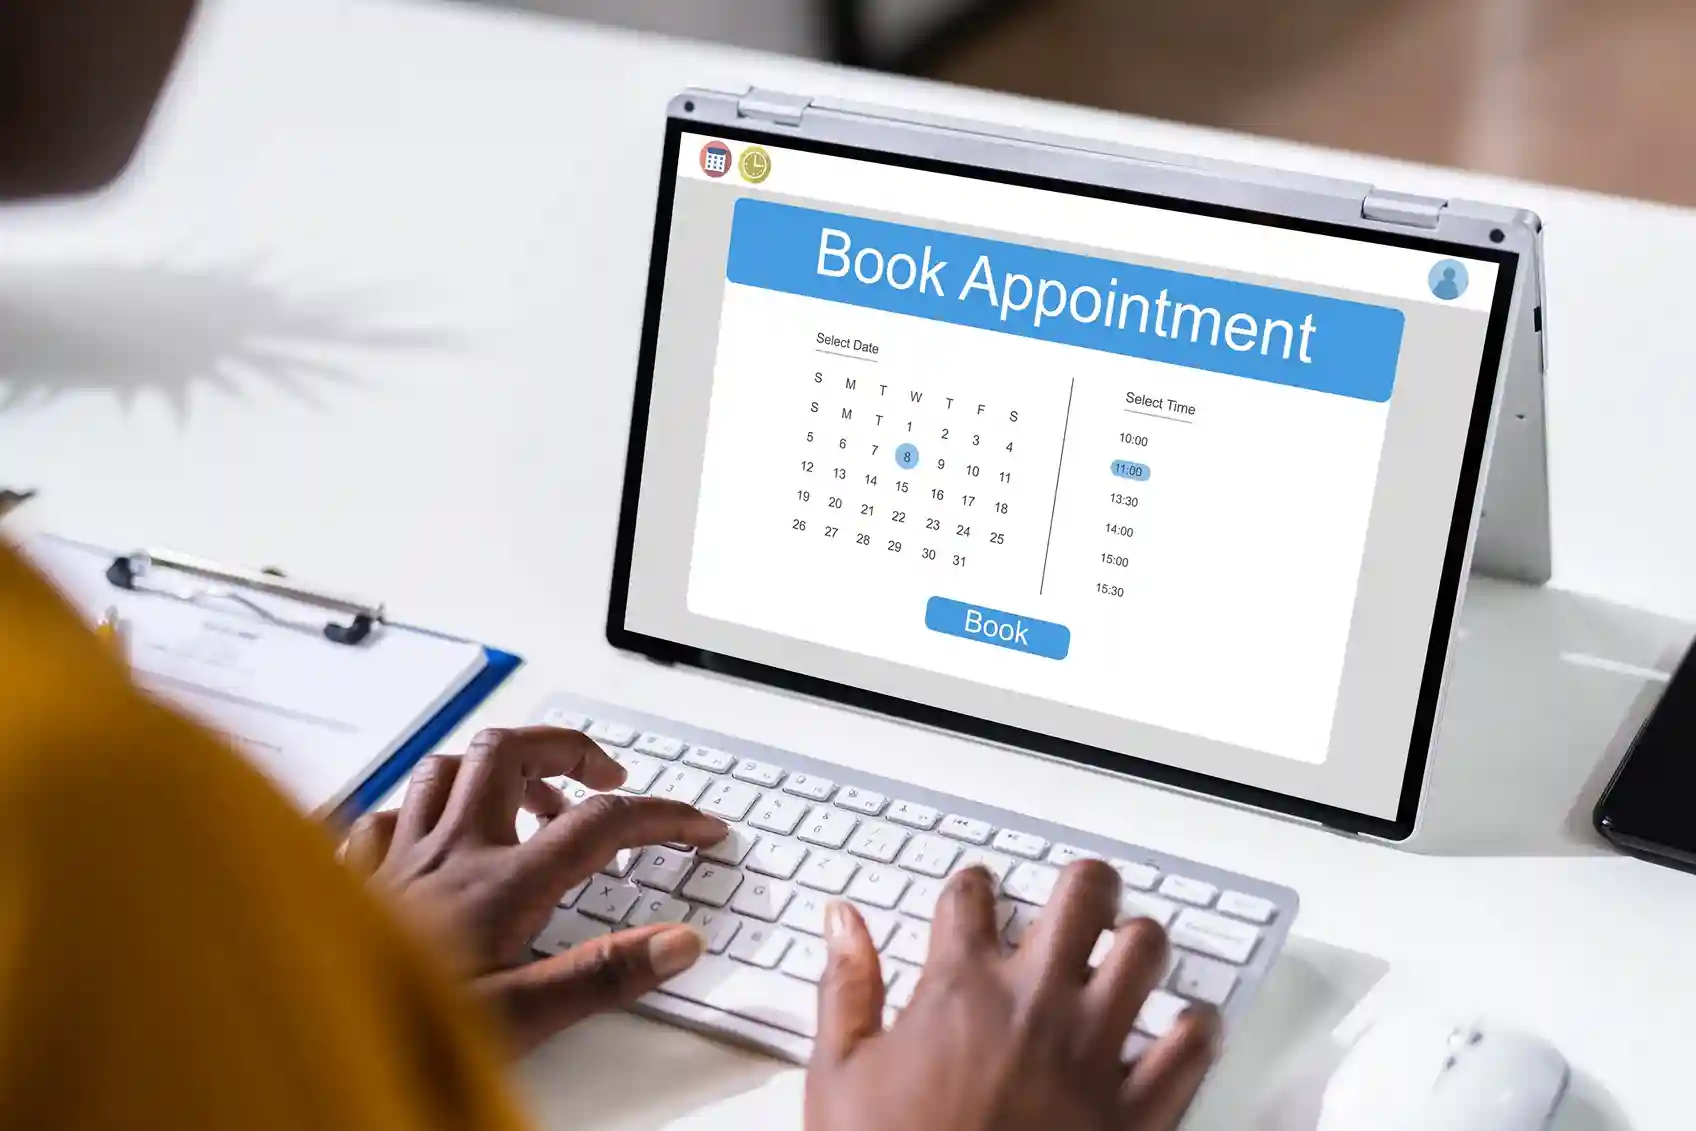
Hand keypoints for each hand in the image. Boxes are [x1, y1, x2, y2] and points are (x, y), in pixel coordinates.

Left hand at [341, 726, 727, 1053]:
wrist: (305, 1032)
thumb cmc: (396, 1032)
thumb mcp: (520, 1021)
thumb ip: (602, 976)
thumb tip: (679, 942)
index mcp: (499, 884)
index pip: (600, 824)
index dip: (661, 816)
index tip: (698, 828)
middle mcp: (448, 853)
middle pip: (513, 751)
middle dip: (570, 748)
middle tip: (607, 776)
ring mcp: (397, 858)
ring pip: (448, 768)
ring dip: (500, 766)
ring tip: (534, 795)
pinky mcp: (355, 878)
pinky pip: (387, 813)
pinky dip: (422, 809)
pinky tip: (435, 833)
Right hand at [806, 861, 1219, 1130]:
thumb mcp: (840, 1074)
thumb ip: (847, 986)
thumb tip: (843, 921)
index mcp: (960, 989)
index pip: (974, 893)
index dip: (974, 885)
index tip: (976, 895)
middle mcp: (1034, 1004)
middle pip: (1083, 893)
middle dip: (1082, 887)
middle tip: (1077, 902)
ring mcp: (1092, 1054)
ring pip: (1147, 949)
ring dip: (1138, 945)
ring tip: (1125, 955)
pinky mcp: (1136, 1111)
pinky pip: (1193, 1046)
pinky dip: (1193, 1030)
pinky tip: (1177, 1030)